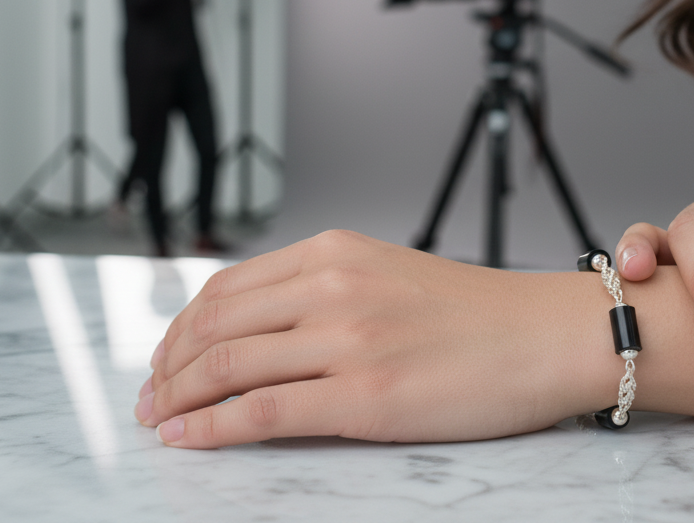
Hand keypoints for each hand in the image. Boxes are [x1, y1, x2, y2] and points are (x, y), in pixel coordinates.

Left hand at [135, 230, 610, 446]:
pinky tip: (187, 440)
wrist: (545, 335)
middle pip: (213, 324)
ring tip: (158, 422)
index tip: (166, 357)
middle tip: (148, 397)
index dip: (181, 326)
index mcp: (335, 252)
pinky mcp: (363, 397)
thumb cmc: (477, 313)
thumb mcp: (389, 273)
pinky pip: (259, 412)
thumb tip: (259, 329)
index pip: (227, 286)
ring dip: (176, 399)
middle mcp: (332, 287)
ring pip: (224, 367)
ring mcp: (346, 340)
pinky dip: (209, 429)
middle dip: (166, 366)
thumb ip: (324, 289)